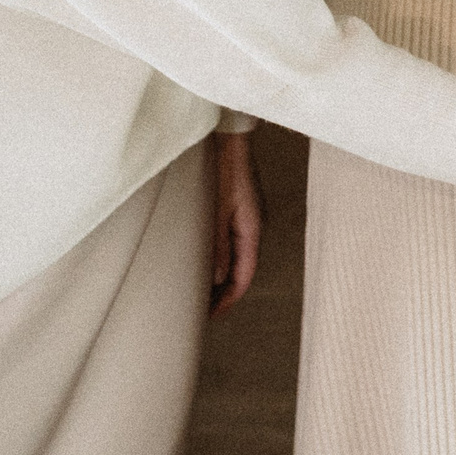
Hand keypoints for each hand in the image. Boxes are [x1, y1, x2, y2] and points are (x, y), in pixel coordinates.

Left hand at [209, 130, 262, 315]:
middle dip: (225, 292)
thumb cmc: (223, 170)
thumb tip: (218, 278)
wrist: (230, 138)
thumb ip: (218, 244)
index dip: (228, 299)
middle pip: (243, 269)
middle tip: (202, 310)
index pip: (244, 275)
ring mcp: (248, 217)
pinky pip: (233, 243)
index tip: (210, 316)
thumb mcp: (217, 210)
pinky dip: (221, 259)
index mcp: (252, 228)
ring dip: (222, 276)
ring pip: (238, 257)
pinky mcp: (240, 209)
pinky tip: (205, 262)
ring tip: (200, 291)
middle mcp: (254, 226)